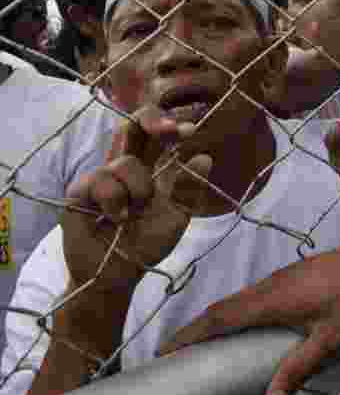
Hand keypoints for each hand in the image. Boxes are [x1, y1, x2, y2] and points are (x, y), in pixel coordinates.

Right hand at [62, 105, 212, 292]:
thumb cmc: (148, 243)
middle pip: (132, 126)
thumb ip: (190, 189)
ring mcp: (102, 177)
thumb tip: (204, 158)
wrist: (118, 274)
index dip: (170, 124)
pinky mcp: (80, 191)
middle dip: (151, 121)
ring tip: (133, 213)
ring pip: (123, 161)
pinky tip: (116, 217)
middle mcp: (126, 167)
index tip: (189, 131)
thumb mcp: (177, 217)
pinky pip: (99, 180)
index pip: (157, 135)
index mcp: (152, 169)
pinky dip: (114, 200)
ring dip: (138, 188)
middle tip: (168, 131)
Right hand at [159, 215, 339, 394]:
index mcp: (270, 300)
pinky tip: (241, 325)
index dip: (188, 335)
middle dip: (193, 330)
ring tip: (199, 344)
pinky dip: (234, 311)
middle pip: (221, 308)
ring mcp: (279, 278)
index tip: (163, 351)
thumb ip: (298, 368)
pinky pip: (251, 295)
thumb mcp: (329, 338)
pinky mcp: (291, 277)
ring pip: (237, 300)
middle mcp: (267, 286)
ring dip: (214, 319)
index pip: (218, 318)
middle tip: (172, 354)